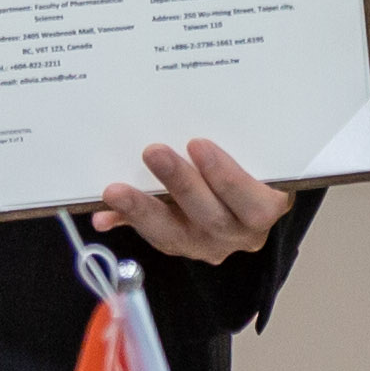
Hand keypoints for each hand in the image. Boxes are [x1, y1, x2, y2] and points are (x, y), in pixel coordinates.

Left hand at [98, 140, 289, 266]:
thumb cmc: (256, 167)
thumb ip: (239, 145)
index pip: (254, 204)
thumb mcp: (259, 156)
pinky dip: (127, 222)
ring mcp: (209, 245)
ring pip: (176, 235)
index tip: (198, 144)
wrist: (250, 198)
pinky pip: (152, 236)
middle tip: (153, 152)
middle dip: (179, 184)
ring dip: (143, 210)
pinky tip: (103, 215)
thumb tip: (206, 124)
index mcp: (266, 209)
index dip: (227, 177)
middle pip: (211, 217)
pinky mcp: (181, 246)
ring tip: (115, 191)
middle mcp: (240, 234)